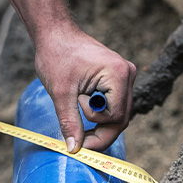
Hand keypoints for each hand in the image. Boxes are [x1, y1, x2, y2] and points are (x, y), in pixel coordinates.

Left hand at [34, 24, 136, 152]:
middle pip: (121, 118)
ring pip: (119, 113)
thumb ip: (69, 121)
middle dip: (100, 133)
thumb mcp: (61, 93)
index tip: (78, 140)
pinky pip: (114, 104)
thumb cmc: (57, 56)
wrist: (55, 34)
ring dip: (99, 123)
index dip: (98, 132)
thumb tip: (75, 148)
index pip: (116, 117)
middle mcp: (127, 74)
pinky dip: (99, 114)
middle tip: (79, 144)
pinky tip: (82, 112)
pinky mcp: (116, 78)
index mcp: (118, 74)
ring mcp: (124, 76)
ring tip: (77, 120)